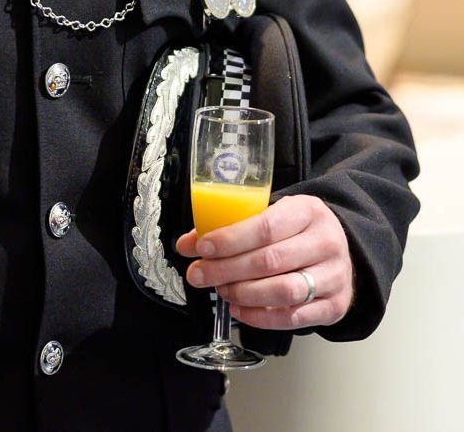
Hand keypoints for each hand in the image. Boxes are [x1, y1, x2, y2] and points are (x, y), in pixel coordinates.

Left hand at [176, 194, 354, 329]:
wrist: (342, 248)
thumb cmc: (298, 229)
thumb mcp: (271, 213)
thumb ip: (231, 225)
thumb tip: (188, 244)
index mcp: (307, 211)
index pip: (266, 227)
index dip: (230, 240)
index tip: (203, 248)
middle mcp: (325, 243)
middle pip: (270, 261)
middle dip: (227, 270)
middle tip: (199, 274)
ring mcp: (334, 277)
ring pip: (284, 291)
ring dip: (244, 294)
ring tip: (221, 290)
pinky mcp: (335, 306)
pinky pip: (295, 318)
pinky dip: (262, 317)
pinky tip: (239, 309)